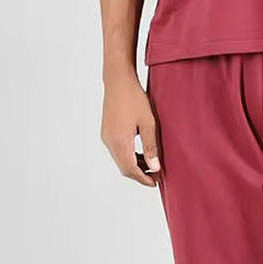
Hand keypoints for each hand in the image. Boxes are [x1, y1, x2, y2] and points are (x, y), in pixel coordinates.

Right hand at [101, 72, 159, 186]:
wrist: (118, 81)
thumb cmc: (135, 98)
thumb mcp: (149, 123)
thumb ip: (151, 146)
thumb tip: (155, 167)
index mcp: (120, 141)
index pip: (131, 169)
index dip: (144, 178)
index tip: (156, 182)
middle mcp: (110, 142)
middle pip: (124, 167)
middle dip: (140, 174)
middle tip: (156, 176)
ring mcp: (106, 137)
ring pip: (120, 160)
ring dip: (134, 165)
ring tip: (152, 164)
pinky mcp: (106, 132)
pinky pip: (117, 151)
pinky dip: (128, 156)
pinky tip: (141, 153)